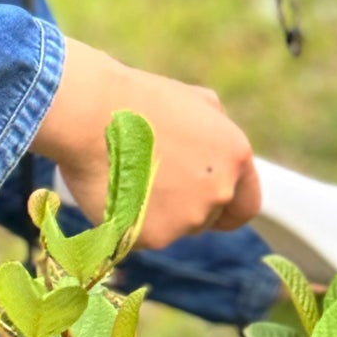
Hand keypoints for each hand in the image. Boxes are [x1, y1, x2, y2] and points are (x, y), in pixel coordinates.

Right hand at [31, 39, 260, 248]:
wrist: (90, 113)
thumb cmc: (137, 100)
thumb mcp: (195, 101)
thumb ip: (217, 132)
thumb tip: (218, 153)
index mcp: (236, 156)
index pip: (246, 204)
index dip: (226, 206)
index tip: (203, 202)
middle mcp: (220, 191)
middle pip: (208, 218)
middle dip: (187, 206)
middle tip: (154, 181)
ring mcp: (188, 218)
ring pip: (176, 228)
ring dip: (157, 213)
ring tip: (128, 176)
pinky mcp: (153, 236)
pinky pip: (143, 236)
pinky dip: (130, 221)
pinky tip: (115, 190)